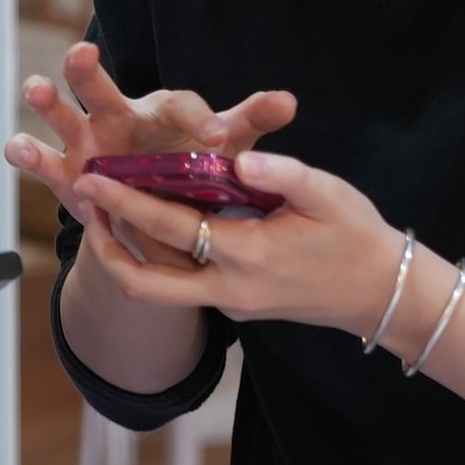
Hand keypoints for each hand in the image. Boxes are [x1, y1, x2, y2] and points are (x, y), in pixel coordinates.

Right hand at [3, 41, 296, 216]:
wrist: (158, 213)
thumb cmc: (191, 168)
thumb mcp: (226, 153)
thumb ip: (250, 124)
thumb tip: (289, 100)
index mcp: (163, 112)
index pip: (181, 105)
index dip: (199, 120)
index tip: (218, 140)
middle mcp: (119, 117)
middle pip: (101, 87)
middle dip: (88, 71)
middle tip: (82, 51)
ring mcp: (87, 142)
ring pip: (63, 115)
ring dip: (48, 102)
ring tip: (37, 90)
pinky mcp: (65, 171)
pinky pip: (43, 159)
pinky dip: (28, 152)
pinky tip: (19, 147)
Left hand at [72, 149, 427, 348]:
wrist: (381, 293)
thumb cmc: (356, 235)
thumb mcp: (328, 194)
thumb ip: (283, 173)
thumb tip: (240, 157)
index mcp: (248, 255)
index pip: (172, 226)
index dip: (126, 202)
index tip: (91, 177)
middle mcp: (229, 288)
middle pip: (145, 282)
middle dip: (107, 243)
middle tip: (83, 199)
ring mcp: (230, 304)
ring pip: (159, 291)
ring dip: (127, 256)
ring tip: (105, 214)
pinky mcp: (235, 306)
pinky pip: (183, 286)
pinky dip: (158, 259)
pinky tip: (151, 223)